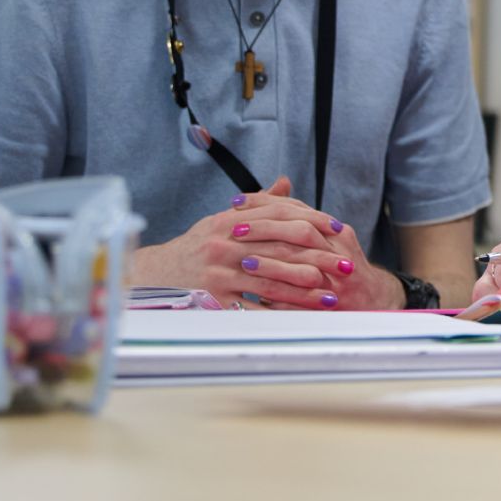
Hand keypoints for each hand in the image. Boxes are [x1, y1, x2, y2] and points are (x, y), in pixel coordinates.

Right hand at [129, 177, 350, 309]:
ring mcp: (218, 272)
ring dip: (305, 290)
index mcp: (230, 221)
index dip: (312, 221)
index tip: (338, 229)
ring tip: (332, 296)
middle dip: (319, 258)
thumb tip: (286, 182)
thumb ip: (257, 204)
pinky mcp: (213, 299)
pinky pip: (251, 308)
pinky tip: (300, 319)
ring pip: (270, 279)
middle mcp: (225, 244)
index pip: (280, 215)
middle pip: (281, 248)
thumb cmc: (196, 246)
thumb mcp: (221, 219)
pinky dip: (277, 314)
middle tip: (347, 267)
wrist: (154, 274)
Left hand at [228, 177, 406, 309]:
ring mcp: (339, 276)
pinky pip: (304, 301)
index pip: (297, 209)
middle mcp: (339, 249)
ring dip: (272, 265)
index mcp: (334, 231)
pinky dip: (282, 299)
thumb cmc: (340, 269)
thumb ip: (298, 222)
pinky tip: (260, 299)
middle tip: (235, 229)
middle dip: (265, 230)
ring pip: (304, 266)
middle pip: (301, 232)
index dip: (266, 203)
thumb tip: (266, 197)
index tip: (237, 201)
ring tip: (244, 263)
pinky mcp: (336, 303)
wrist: (374, 301)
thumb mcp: (325, 241)